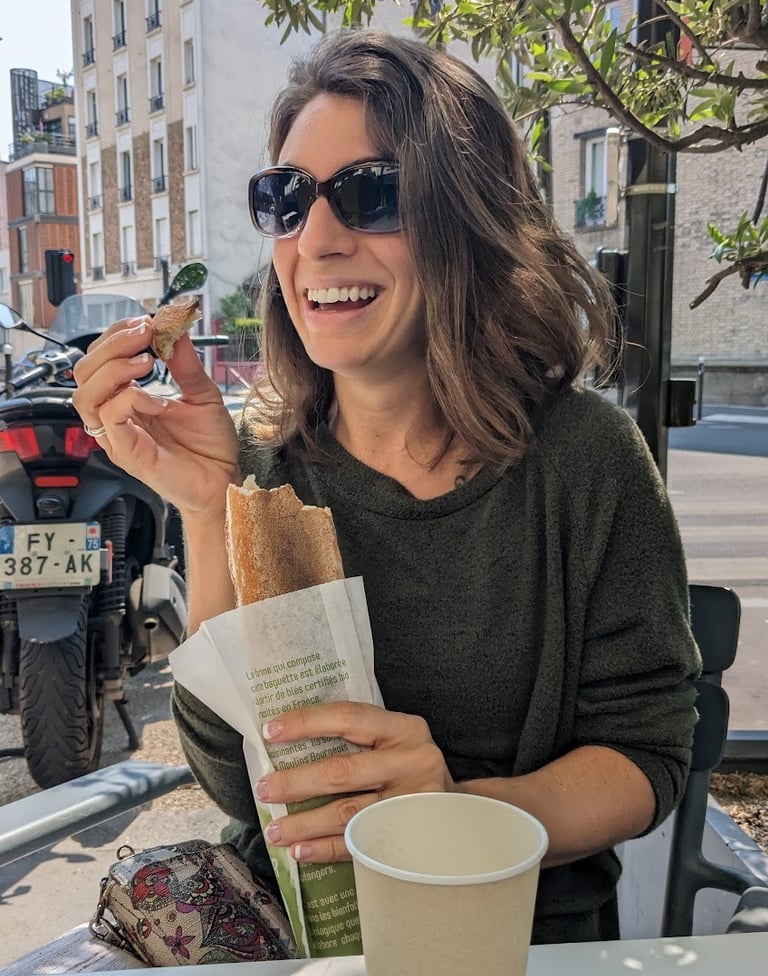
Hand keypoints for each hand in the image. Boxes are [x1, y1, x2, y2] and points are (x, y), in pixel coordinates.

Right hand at [72, 316, 239, 515]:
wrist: (223, 480)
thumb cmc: (210, 444)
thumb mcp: (201, 392)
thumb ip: (184, 362)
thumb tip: (172, 325)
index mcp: (128, 397)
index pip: (100, 359)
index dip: (116, 336)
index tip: (146, 324)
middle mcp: (116, 415)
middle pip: (84, 371)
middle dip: (112, 345)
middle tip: (145, 336)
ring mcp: (118, 435)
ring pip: (85, 394)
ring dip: (114, 370)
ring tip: (147, 363)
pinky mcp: (126, 453)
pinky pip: (108, 418)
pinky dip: (131, 400)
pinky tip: (158, 402)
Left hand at [255, 701, 453, 862]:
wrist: (458, 811)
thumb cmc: (410, 768)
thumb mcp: (396, 740)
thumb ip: (359, 735)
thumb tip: (288, 737)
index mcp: (405, 728)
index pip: (349, 717)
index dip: (307, 722)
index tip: (270, 730)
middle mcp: (411, 762)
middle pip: (342, 771)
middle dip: (296, 781)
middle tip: (264, 788)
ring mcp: (411, 803)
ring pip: (347, 813)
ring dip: (304, 823)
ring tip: (274, 829)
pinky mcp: (409, 838)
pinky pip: (358, 845)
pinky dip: (325, 849)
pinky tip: (300, 851)